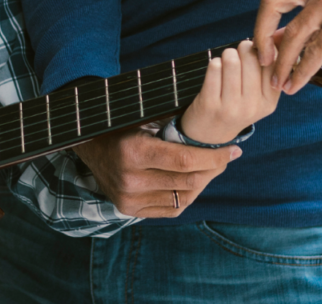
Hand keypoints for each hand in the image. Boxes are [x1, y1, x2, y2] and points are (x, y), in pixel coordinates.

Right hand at [73, 129, 240, 217]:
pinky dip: (187, 196)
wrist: (89, 147)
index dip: (214, 157)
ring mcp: (129, 198)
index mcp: (133, 152)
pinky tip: (193, 182)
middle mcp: (130, 179)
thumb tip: (213, 112)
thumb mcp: (142, 117)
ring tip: (211, 168)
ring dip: (203, 183)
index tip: (233, 150)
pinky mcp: (130, 209)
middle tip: (226, 157)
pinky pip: (170, 209)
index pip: (185, 160)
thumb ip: (173, 120)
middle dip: (213, 169)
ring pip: (183, 198)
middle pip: (188, 180)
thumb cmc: (120, 126)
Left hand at [178, 40, 281, 143]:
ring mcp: (231, 107)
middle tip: (238, 53)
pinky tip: (215, 70)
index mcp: (269, 102)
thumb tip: (270, 41)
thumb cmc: (234, 106)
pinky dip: (214, 63)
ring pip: (232, 61)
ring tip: (226, 62)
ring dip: (227, 55)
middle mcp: (252, 106)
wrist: (209, 135)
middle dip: (243, 49)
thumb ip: (266, 73)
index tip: (256, 51)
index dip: (263, 51)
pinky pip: (214, 67)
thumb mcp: (257, 97)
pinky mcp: (210, 104)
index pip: (272, 64)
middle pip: (252, 58)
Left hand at [253, 0, 321, 95]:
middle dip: (261, 33)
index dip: (266, 17)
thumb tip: (272, 35)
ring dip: (281, 62)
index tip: (264, 39)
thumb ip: (310, 3)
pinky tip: (295, 83)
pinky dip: (301, 71)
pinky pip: (314, 51)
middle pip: (273, 1)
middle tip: (263, 58)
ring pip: (293, 32)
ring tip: (277, 80)